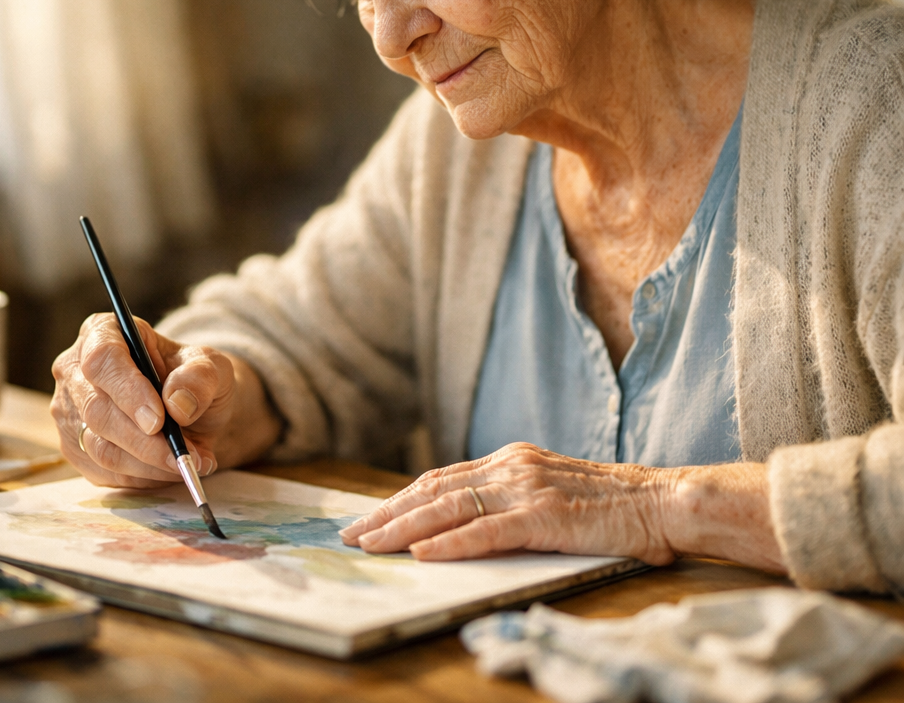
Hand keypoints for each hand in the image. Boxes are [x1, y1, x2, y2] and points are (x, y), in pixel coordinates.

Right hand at [51, 313, 281, 487]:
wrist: (188, 410)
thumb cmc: (193, 379)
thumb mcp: (211, 367)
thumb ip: (200, 377)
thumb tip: (178, 403)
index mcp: (104, 332)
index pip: (103, 358)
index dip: (128, 390)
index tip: (158, 420)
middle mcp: (75, 370)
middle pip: (97, 409)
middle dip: (143, 439)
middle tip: (182, 454)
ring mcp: (70, 411)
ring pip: (99, 446)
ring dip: (147, 462)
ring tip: (188, 462)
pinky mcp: (75, 448)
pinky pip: (102, 471)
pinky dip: (141, 477)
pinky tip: (169, 470)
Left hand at [339, 442, 786, 571]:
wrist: (662, 501)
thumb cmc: (610, 506)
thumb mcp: (550, 493)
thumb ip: (509, 501)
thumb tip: (463, 526)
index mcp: (511, 459)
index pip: (441, 478)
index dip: (402, 498)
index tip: (371, 517)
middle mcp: (511, 466)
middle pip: (434, 489)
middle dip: (388, 513)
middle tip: (353, 533)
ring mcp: (526, 488)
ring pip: (450, 507)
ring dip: (404, 528)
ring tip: (372, 544)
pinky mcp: (544, 516)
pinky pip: (486, 531)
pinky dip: (450, 543)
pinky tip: (423, 555)